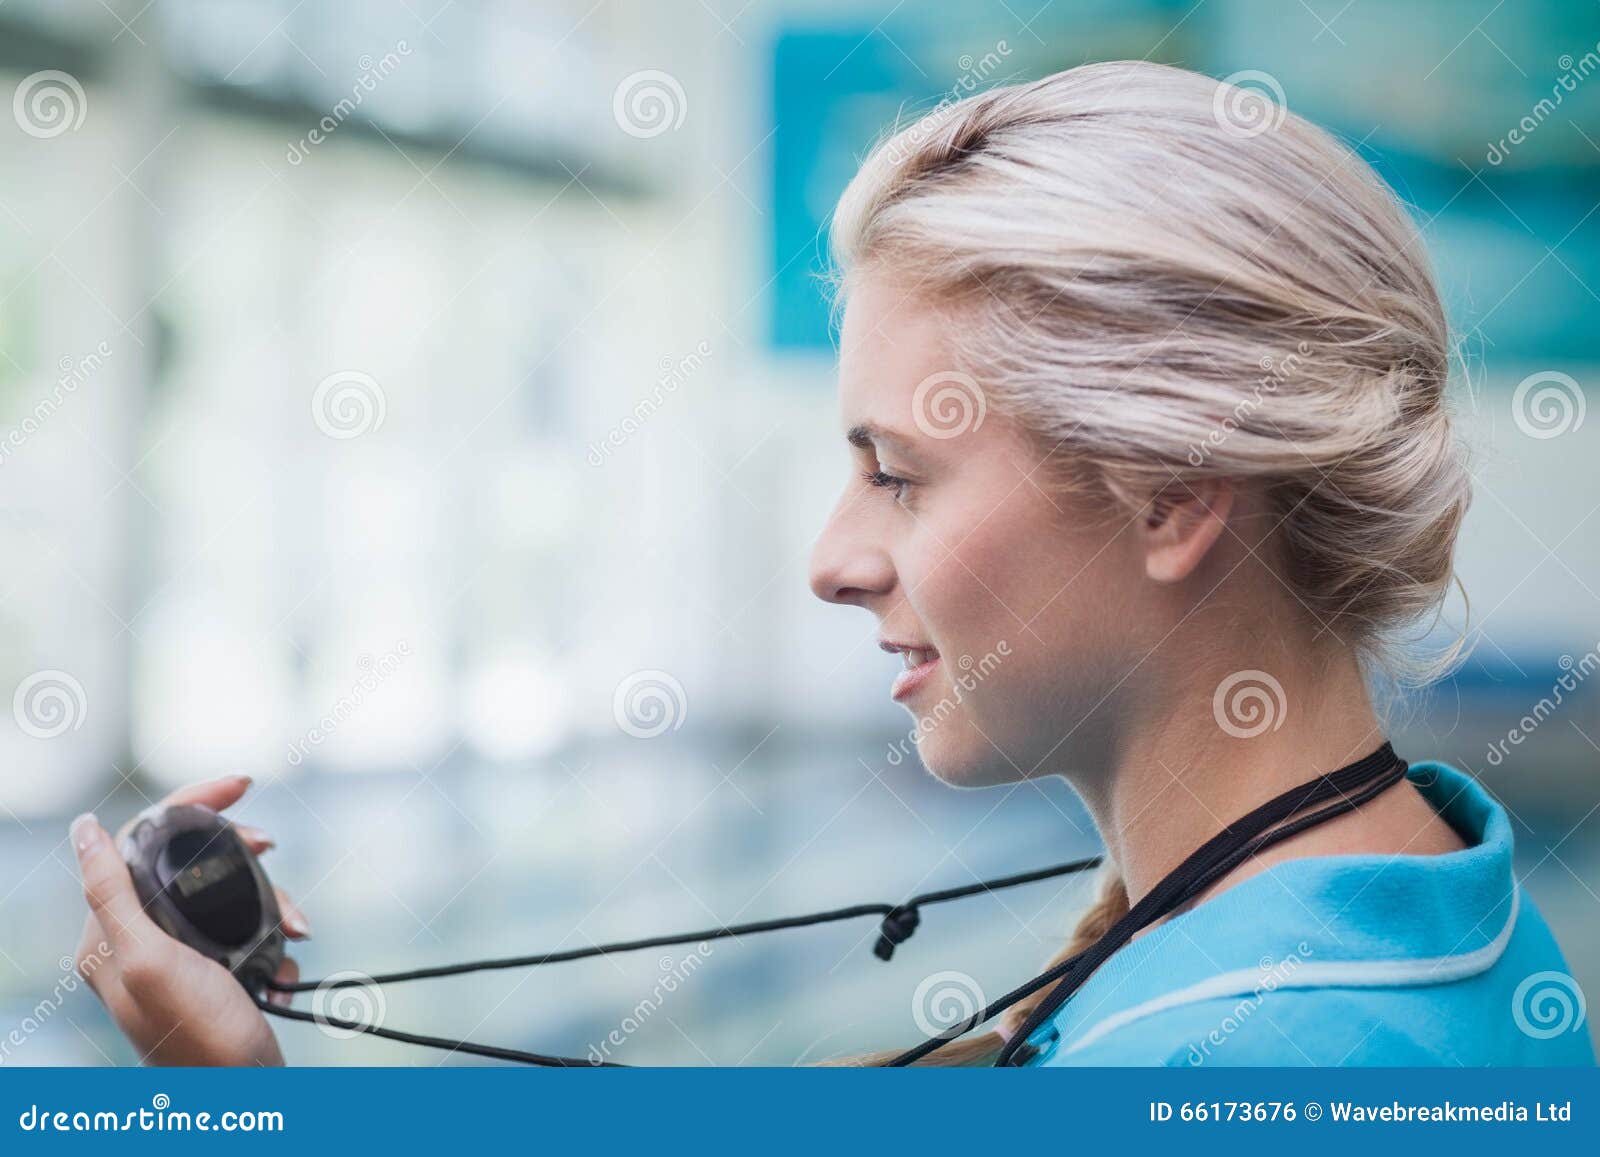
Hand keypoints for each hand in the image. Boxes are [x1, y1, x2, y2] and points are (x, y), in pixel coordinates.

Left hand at [71, 775, 310, 1065]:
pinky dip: (276, 935)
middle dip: (240, 852)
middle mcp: (139, 939)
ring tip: (296, 924)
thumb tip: (83, 828)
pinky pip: (248, 927)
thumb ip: (110, 894)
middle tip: (272, 845)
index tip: (243, 785)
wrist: (247, 1096)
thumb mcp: (148, 960)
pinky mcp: (214, 970)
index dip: (192, 803)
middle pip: (191, 861)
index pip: (143, 841)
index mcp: (110, 932)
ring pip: (226, 891)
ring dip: (270, 901)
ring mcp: (178, 956)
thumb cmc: (198, 1037)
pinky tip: (289, 956)